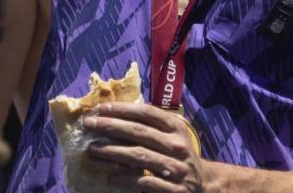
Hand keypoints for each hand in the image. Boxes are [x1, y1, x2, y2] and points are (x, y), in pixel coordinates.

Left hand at [83, 103, 216, 191]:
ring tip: (92, 149)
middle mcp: (177, 146)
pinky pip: (144, 182)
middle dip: (110, 126)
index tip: (100, 108)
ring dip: (112, 152)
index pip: (146, 113)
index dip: (122, 109)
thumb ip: (151, 125)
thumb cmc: (179, 155)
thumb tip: (115, 114)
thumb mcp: (172, 136)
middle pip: (139, 132)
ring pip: (139, 156)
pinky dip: (125, 178)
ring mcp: (176, 168)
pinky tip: (109, 176)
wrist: (204, 185)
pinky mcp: (173, 190)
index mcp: (176, 128)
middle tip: (88, 124)